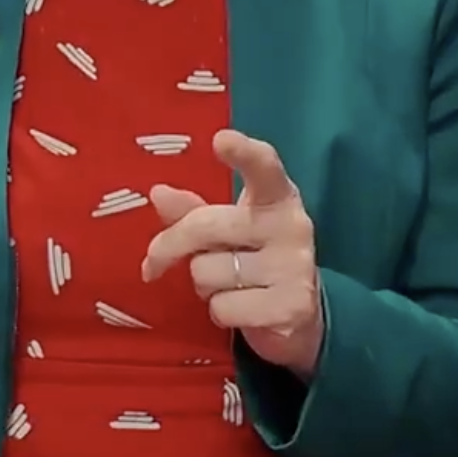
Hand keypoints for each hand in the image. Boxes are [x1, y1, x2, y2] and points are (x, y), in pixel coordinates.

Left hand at [141, 129, 323, 375]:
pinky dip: (220, 313)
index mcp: (277, 197)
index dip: (243, 153)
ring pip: (206, 273)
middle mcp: (292, 226)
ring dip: (205, 286)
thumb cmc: (256, 260)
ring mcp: (294, 267)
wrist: (301, 316)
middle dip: (171, 246)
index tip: (221, 140)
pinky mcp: (291, 307)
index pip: (264, 167)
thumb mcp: (229, 230)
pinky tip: (243, 309)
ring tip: (230, 285)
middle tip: (155, 262)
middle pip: (205, 226)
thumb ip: (194, 212)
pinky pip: (221, 308)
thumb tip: (157, 193)